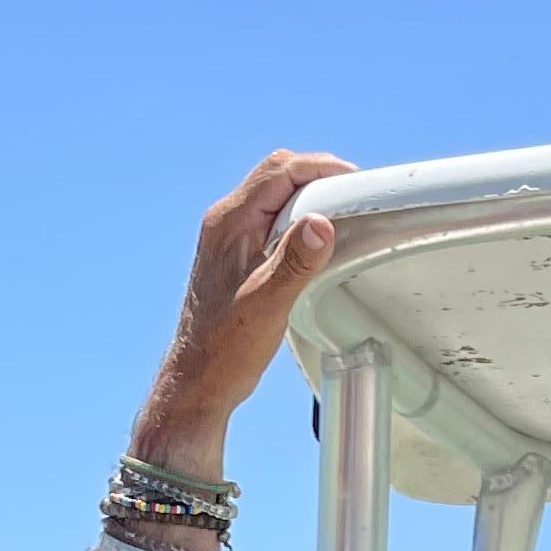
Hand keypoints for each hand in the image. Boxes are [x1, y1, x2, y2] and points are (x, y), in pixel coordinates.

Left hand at [133, 148, 355, 464]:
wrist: (197, 382)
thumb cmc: (225, 350)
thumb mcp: (266, 305)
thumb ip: (294, 262)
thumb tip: (321, 223)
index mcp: (228, 224)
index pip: (279, 171)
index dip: (321, 168)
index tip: (354, 181)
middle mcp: (225, 222)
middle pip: (278, 175)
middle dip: (318, 176)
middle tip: (353, 194)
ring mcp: (228, 237)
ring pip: (275, 196)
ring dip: (309, 197)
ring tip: (342, 213)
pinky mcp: (235, 255)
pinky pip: (271, 219)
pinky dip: (298, 219)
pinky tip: (316, 241)